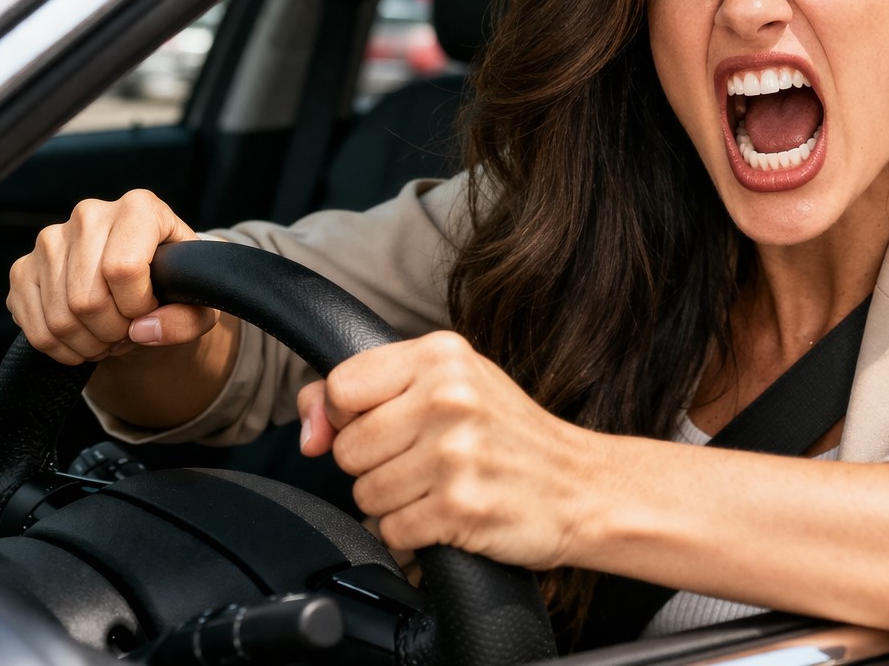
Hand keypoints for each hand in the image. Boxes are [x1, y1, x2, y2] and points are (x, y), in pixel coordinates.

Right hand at [6, 189, 218, 364]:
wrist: (144, 278)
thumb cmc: (174, 283)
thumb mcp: (200, 301)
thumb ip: (187, 320)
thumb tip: (142, 331)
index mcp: (139, 207)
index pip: (123, 269)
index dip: (138, 306)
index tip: (150, 308)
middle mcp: (89, 214)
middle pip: (87, 298)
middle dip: (113, 332)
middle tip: (129, 332)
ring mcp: (50, 239)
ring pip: (60, 317)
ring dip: (89, 344)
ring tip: (110, 337)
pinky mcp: (23, 267)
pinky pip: (33, 325)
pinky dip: (60, 347)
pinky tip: (83, 340)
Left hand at [297, 331, 600, 568]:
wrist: (581, 486)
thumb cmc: (509, 435)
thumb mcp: (450, 385)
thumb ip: (371, 389)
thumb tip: (307, 428)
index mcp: (443, 355)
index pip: (341, 386)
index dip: (346, 417)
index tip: (376, 427)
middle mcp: (448, 397)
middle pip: (348, 447)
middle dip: (375, 464)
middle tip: (423, 460)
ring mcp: (455, 454)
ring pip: (364, 493)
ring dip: (393, 502)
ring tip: (439, 487)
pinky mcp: (460, 508)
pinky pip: (391, 531)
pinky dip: (412, 533)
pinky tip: (447, 514)